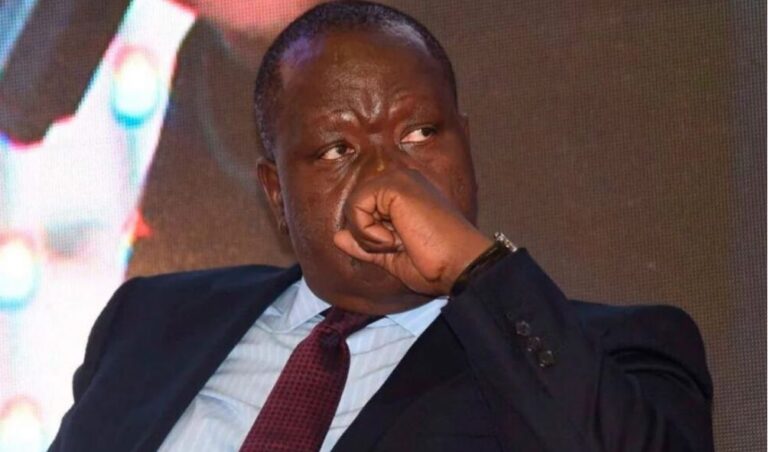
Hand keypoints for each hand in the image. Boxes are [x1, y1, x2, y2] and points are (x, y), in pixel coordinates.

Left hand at [333, 169, 491, 295]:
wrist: (459, 266)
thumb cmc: (435, 264)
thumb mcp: (391, 257)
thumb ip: (364, 244)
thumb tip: (337, 236)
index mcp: (404, 194)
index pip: (364, 209)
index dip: (370, 237)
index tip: (399, 248)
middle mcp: (402, 180)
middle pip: (356, 206)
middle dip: (367, 235)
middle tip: (397, 247)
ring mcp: (400, 179)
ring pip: (354, 205)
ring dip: (368, 235)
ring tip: (396, 244)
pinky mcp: (396, 185)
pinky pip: (357, 207)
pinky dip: (368, 232)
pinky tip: (394, 239)